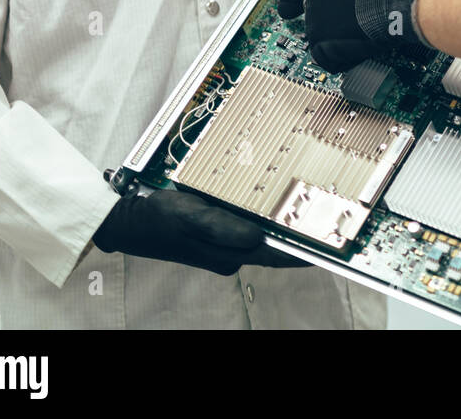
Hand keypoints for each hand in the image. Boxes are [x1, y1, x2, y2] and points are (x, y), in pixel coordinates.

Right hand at [93, 188, 309, 274]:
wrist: (129, 222)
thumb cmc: (160, 220)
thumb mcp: (193, 218)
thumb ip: (225, 228)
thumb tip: (258, 237)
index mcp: (229, 254)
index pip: (276, 256)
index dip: (305, 251)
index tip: (331, 245)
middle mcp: (230, 253)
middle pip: (272, 246)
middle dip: (297, 235)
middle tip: (324, 216)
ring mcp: (222, 245)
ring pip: (260, 235)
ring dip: (280, 225)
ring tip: (306, 208)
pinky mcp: (215, 235)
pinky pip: (244, 227)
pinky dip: (260, 217)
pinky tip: (268, 203)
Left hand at [277, 0, 437, 71]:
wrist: (393, 0)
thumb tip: (354, 2)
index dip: (290, 7)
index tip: (285, 13)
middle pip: (316, 26)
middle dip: (333, 32)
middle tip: (358, 28)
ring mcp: (313, 21)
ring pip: (324, 45)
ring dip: (342, 45)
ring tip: (365, 34)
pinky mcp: (319, 42)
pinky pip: (328, 61)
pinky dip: (343, 60)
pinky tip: (360, 49)